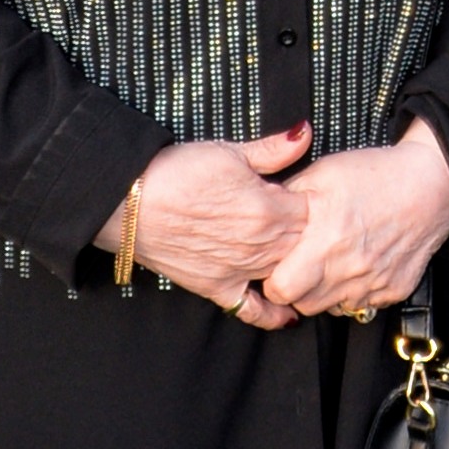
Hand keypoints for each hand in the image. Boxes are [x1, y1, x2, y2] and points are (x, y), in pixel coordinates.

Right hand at [99, 127, 314, 323]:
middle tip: (316, 230)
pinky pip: (252, 311)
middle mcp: (262, 244)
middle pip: (306, 245)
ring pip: (287, 275)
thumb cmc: (178, 171)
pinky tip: (289, 315)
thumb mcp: (230, 152)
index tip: (317, 199)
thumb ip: (273, 149)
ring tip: (310, 263)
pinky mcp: (217, 287)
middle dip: (313, 237)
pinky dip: (273, 315)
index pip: (315, 212)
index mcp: (271, 208)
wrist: (131, 202)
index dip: (317, 204)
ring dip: (299, 268)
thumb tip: (305, 133)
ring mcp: (241, 269)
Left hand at [258, 120, 448, 319]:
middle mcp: (350, 270)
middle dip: (297, 289)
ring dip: (325, 292)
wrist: (431, 182)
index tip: (279, 265)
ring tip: (330, 263)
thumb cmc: (376, 174)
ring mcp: (374, 285)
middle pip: (304, 305)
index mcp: (326, 242)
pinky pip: (362, 305)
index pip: (281, 290)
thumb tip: (262, 217)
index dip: (273, 279)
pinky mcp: (394, 291)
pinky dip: (354, 291)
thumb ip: (287, 199)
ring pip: (332, 309)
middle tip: (303, 263)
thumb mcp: (322, 174)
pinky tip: (357, 265)